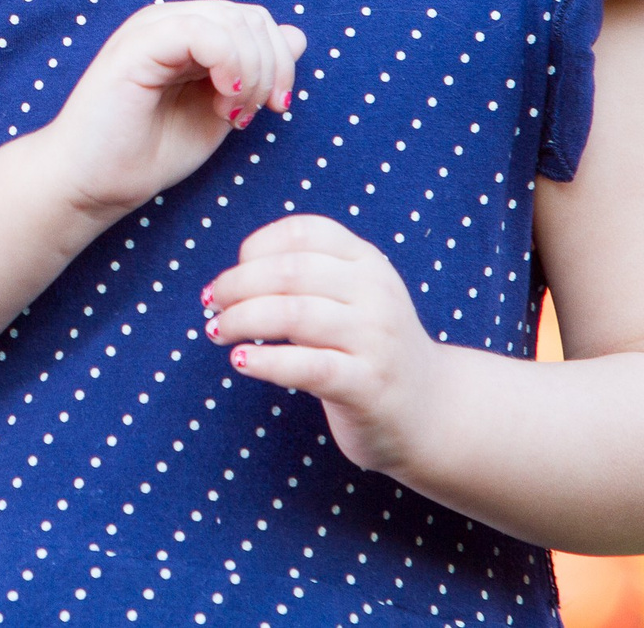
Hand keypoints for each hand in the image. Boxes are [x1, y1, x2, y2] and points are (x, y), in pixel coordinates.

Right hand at [46, 0, 302, 219]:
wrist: (92, 183)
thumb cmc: (147, 153)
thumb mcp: (220, 110)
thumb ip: (255, 74)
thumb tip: (297, 35)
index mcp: (186, 34)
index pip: (254, 20)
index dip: (280, 60)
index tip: (276, 109)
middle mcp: (168, 21)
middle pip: (250, 16)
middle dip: (272, 68)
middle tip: (253, 115)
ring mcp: (151, 29)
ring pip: (233, 21)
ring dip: (252, 73)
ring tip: (233, 114)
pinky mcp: (138, 46)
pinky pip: (202, 33)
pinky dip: (229, 66)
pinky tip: (223, 102)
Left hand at [201, 213, 446, 476]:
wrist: (432, 411)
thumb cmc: (368, 348)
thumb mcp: (349, 298)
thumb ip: (303, 278)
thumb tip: (227, 282)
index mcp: (367, 262)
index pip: (303, 232)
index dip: (256, 246)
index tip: (234, 270)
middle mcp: (376, 293)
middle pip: (289, 272)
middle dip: (237, 285)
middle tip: (211, 304)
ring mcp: (375, 339)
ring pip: (292, 314)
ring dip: (241, 320)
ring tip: (217, 332)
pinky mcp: (367, 385)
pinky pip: (307, 366)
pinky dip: (265, 361)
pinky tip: (241, 361)